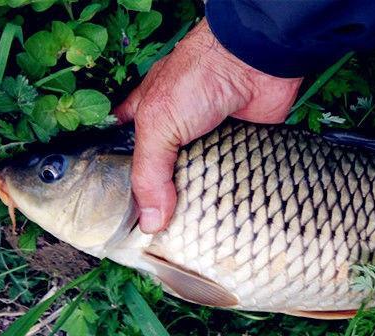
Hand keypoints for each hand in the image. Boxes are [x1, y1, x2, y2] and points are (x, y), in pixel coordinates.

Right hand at [115, 19, 302, 233]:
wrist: (255, 64)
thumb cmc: (199, 78)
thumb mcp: (158, 122)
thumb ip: (149, 172)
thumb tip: (151, 222)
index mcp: (149, 120)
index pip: (125, 154)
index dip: (120, 181)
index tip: (119, 216)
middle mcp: (178, 134)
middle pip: (164, 176)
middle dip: (161, 202)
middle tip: (159, 237)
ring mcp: (210, 144)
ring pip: (199, 182)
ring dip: (198, 203)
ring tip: (191, 237)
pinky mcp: (240, 151)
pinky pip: (231, 181)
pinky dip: (228, 196)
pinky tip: (223, 220)